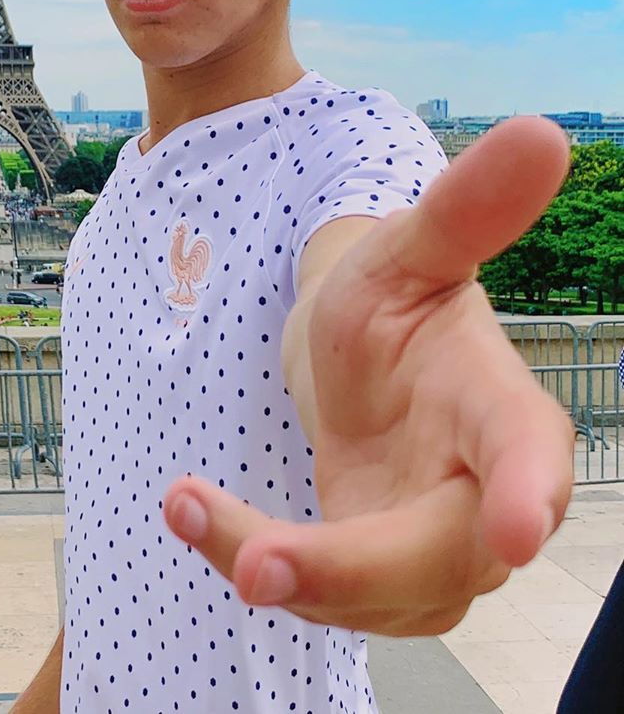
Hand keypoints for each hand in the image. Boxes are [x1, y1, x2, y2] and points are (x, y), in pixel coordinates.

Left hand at [163, 116, 574, 635]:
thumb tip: (541, 131)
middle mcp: (479, 492)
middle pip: (437, 556)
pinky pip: (317, 594)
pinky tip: (189, 511)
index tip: (518, 529)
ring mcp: (429, 549)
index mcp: (497, 404)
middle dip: (348, 568)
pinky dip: (247, 558)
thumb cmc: (391, 296)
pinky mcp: (371, 578)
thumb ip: (467, 208)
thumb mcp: (409, 248)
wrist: (349, 350)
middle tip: (257, 563)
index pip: (528, 450)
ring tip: (187, 507)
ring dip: (279, 568)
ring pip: (368, 597)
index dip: (527, 487)